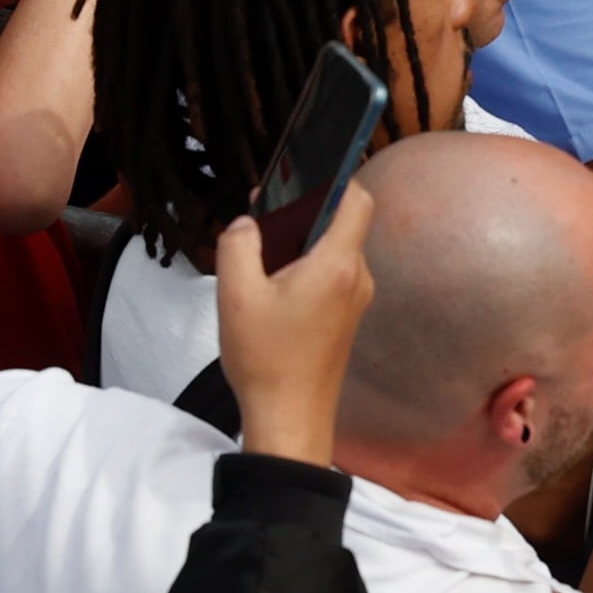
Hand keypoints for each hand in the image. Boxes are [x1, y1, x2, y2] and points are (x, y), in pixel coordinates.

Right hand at [216, 182, 377, 464]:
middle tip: (266, 212)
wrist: (290, 418)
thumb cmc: (266, 359)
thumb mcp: (236, 293)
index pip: (357, 200)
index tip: (305, 174)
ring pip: (336, 250)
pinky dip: (308, 267)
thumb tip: (245, 224)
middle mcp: (356, 278)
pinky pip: (333, 275)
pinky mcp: (347, 318)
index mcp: (337, 264)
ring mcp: (356, 300)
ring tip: (263, 251)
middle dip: (307, 211)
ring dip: (303, 242)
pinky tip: (274, 281)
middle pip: (343, 223)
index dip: (336, 178)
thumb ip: (238, 244)